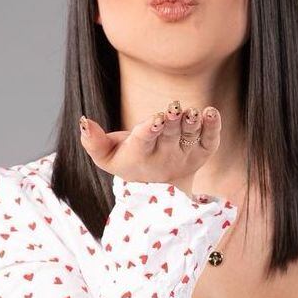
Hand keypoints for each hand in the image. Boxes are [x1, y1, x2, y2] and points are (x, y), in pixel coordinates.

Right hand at [78, 99, 222, 194]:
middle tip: (173, 108)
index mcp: (140, 155)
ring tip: (193, 112)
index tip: (154, 119)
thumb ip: (93, 141)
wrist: (160, 189)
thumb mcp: (106, 157)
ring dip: (192, 123)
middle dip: (171, 122)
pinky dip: (213, 127)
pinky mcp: (203, 152)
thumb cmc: (129, 162)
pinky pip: (210, 140)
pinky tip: (211, 112)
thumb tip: (84, 121)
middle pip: (169, 136)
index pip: (144, 141)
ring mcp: (185, 153)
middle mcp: (165, 155)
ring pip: (190, 137)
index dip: (149, 130)